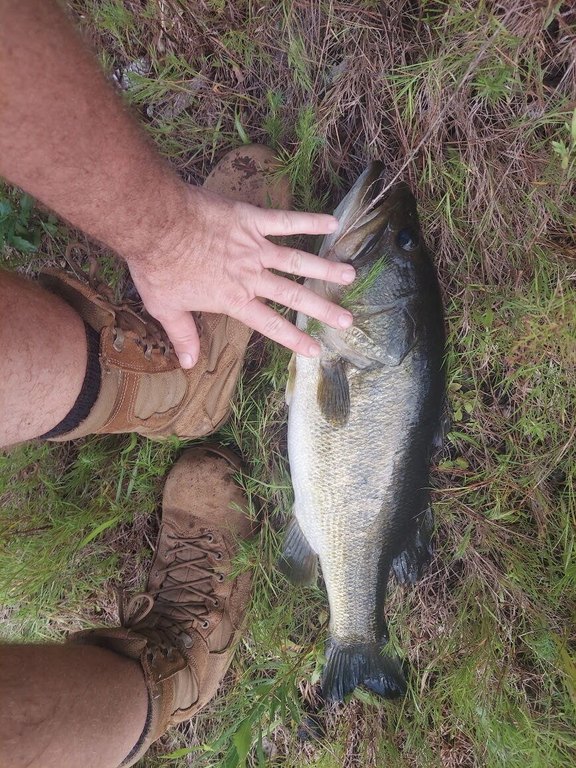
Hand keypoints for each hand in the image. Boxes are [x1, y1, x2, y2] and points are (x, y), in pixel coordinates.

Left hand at [127, 186, 355, 367]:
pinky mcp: (251, 220)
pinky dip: (309, 221)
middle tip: (347, 319)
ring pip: (298, 261)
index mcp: (234, 299)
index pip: (270, 324)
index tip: (315, 350)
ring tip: (350, 275)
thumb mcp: (166, 308)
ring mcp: (255, 248)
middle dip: (322, 309)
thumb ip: (183, 336)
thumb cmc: (158, 267)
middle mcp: (251, 276)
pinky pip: (286, 221)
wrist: (155, 225)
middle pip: (294, 296)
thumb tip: (189, 364)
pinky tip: (332, 223)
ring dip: (325, 268)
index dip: (294, 339)